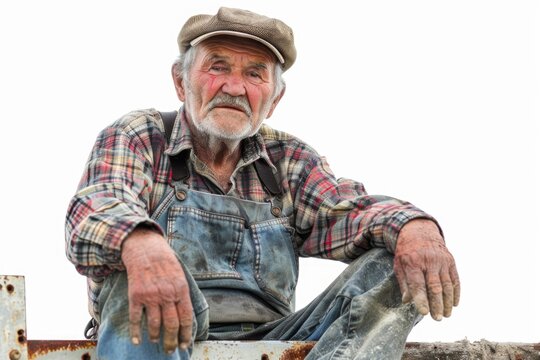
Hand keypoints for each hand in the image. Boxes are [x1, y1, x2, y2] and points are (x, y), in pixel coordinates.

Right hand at [121, 227, 192, 353]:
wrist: (145, 249)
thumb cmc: (165, 262)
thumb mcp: (180, 275)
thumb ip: (182, 295)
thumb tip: (186, 316)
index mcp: (180, 290)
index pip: (186, 318)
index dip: (185, 334)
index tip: (184, 344)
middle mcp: (166, 294)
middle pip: (171, 325)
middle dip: (171, 341)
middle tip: (169, 350)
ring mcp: (151, 296)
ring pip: (154, 325)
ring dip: (156, 337)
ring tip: (156, 341)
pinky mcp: (136, 295)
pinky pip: (136, 318)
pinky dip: (136, 332)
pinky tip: (137, 340)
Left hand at [394, 219, 459, 320]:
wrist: (419, 232)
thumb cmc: (406, 252)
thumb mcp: (399, 265)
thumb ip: (404, 283)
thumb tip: (407, 301)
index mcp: (413, 263)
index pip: (417, 284)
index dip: (421, 299)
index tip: (424, 312)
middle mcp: (428, 261)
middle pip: (434, 287)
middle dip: (436, 304)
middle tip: (437, 318)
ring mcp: (441, 261)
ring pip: (447, 285)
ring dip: (447, 302)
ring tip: (446, 315)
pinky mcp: (450, 261)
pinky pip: (455, 279)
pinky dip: (456, 293)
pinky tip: (454, 304)